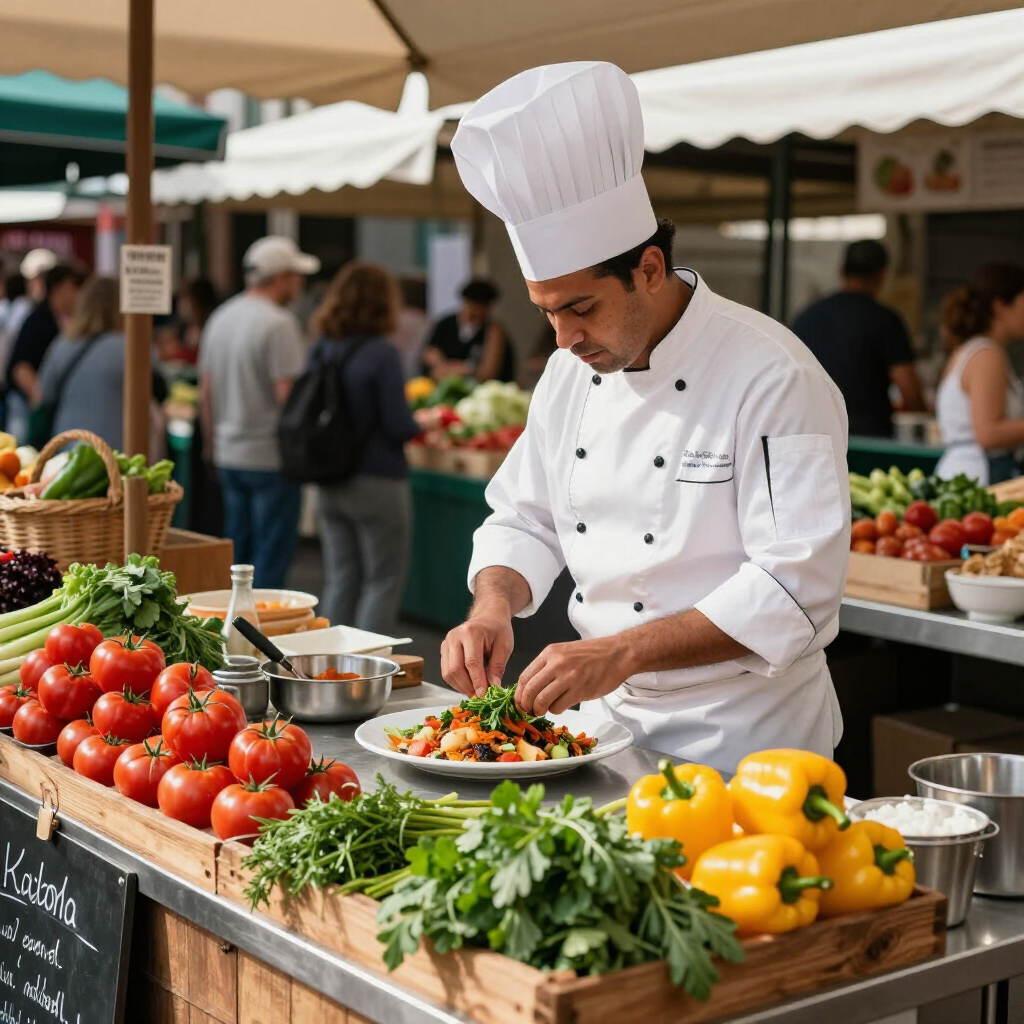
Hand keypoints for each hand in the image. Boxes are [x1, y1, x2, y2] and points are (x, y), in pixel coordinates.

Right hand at [441, 603, 513, 696]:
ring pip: (448, 672)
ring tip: (475, 692)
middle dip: (467, 687)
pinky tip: (468, 685)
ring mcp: (446, 642)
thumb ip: (498, 667)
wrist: (488, 616)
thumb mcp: (504, 646)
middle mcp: (454, 637)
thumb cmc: (498, 629)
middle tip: (480, 698)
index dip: (477, 681)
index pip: (471, 662)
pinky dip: (456, 681)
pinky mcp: (444, 649)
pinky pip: (446, 670)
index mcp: (471, 632)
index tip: (484, 696)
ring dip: (461, 687)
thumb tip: (493, 687)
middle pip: (455, 669)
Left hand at [515, 637, 632, 715]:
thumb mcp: (564, 653)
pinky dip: (555, 710)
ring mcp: (569, 677)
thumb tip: (529, 688)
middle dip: (526, 704)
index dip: (519, 693)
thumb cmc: (591, 655)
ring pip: (542, 700)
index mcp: (550, 653)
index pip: (525, 676)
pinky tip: (560, 705)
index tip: (519, 702)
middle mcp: (556, 664)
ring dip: (539, 710)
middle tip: (529, 710)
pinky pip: (558, 706)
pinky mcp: (580, 690)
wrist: (617, 654)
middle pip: (530, 690)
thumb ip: (547, 667)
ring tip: (544, 710)